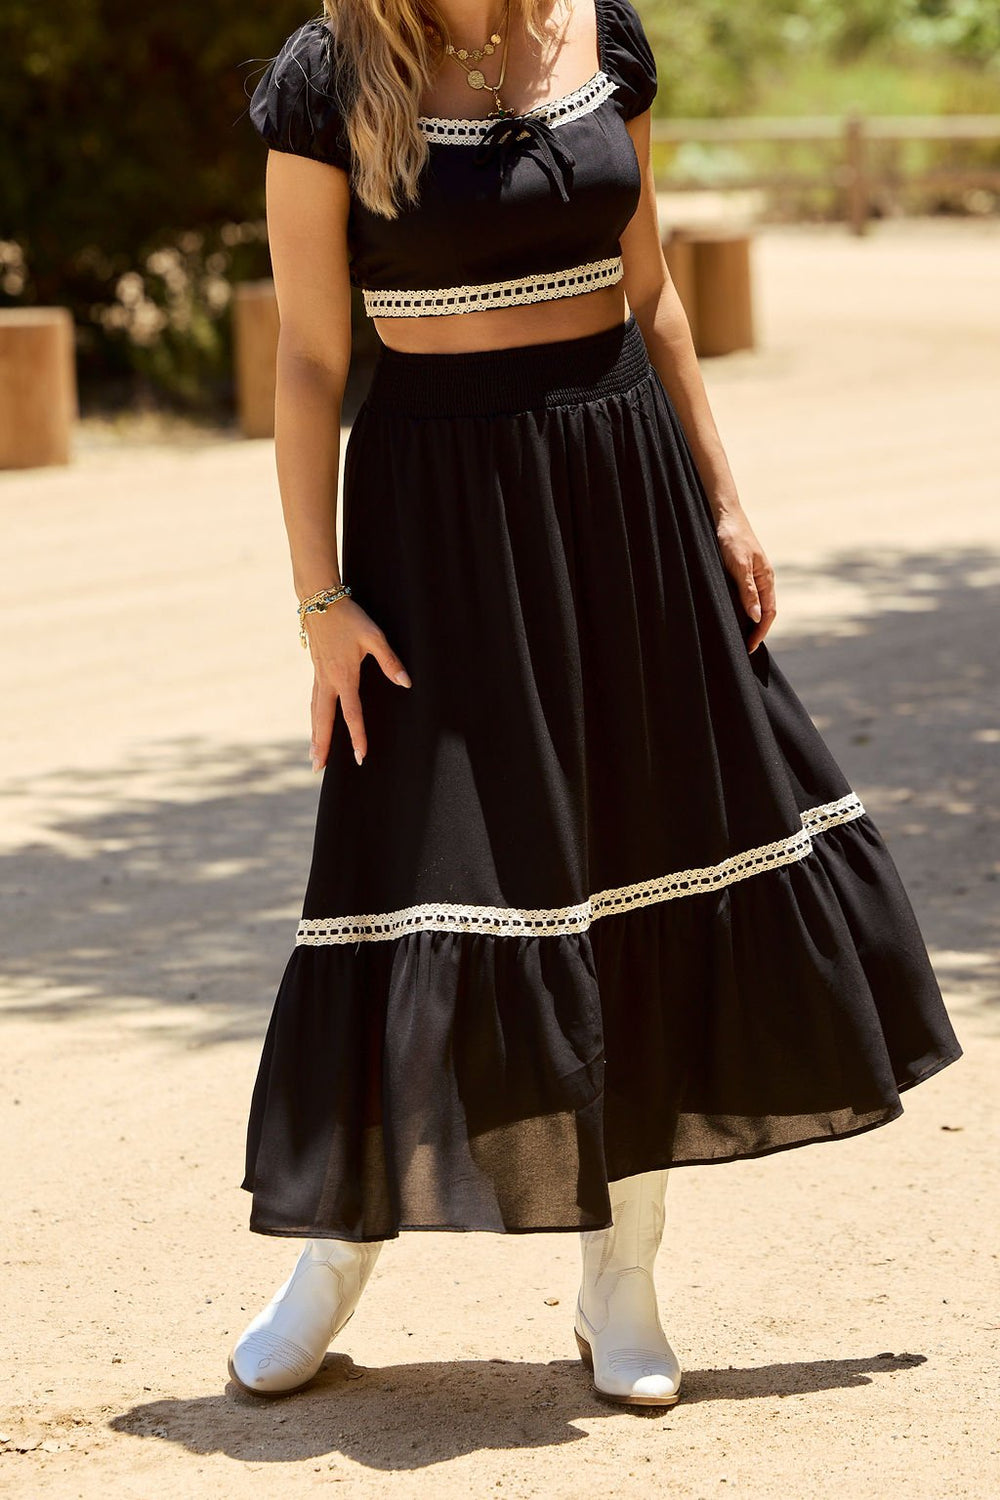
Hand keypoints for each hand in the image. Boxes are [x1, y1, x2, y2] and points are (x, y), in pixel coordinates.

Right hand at [304, 598, 411, 769]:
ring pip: (314, 711)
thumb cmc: (350, 618)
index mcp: (344, 676)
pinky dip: (313, 716)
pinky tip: (315, 723)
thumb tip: (405, 683)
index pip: (352, 713)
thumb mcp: (374, 637)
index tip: (361, 755)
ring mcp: (319, 675)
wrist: (320, 600)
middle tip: (318, 768)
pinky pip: (313, 699)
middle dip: (322, 745)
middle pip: (322, 719)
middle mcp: (328, 680)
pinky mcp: (316, 669)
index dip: (358, 736)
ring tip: (314, 755)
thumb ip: (390, 661)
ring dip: (314, 734)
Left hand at [713, 508, 776, 653]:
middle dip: (757, 631)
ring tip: (739, 638)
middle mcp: (764, 579)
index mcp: (767, 579)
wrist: (724, 515)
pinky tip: (733, 616)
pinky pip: (748, 596)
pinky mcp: (744, 571)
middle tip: (744, 649)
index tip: (749, 648)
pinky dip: (744, 610)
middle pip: (765, 611)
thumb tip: (757, 618)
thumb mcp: (738, 566)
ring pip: (757, 604)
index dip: (760, 633)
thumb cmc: (731, 538)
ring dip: (750, 622)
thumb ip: (748, 592)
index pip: (769, 613)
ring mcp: (755, 575)